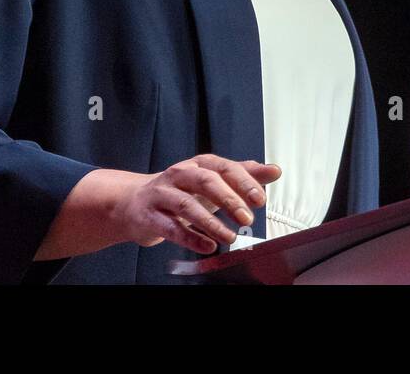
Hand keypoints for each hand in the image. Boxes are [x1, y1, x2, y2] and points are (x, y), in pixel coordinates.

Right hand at [116, 154, 281, 253]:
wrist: (135, 202)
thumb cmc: (183, 191)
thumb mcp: (214, 180)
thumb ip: (245, 175)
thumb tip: (274, 171)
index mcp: (200, 163)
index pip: (225, 168)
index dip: (244, 183)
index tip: (260, 199)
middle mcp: (180, 174)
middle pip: (206, 181)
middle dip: (229, 199)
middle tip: (246, 219)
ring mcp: (162, 193)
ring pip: (186, 205)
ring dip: (211, 223)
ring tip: (229, 237)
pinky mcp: (149, 215)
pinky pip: (171, 227)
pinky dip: (191, 238)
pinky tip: (207, 246)